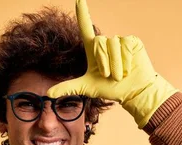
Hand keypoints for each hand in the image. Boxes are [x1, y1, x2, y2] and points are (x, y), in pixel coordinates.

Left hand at [47, 0, 178, 127]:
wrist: (133, 91)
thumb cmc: (112, 89)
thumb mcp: (88, 87)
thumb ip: (68, 88)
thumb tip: (48, 94)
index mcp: (93, 50)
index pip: (85, 27)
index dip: (83, 13)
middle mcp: (106, 43)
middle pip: (98, 42)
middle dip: (104, 62)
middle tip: (110, 77)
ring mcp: (120, 41)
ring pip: (112, 43)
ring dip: (115, 64)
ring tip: (120, 75)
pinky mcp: (132, 41)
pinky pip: (125, 45)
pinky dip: (126, 60)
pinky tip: (130, 68)